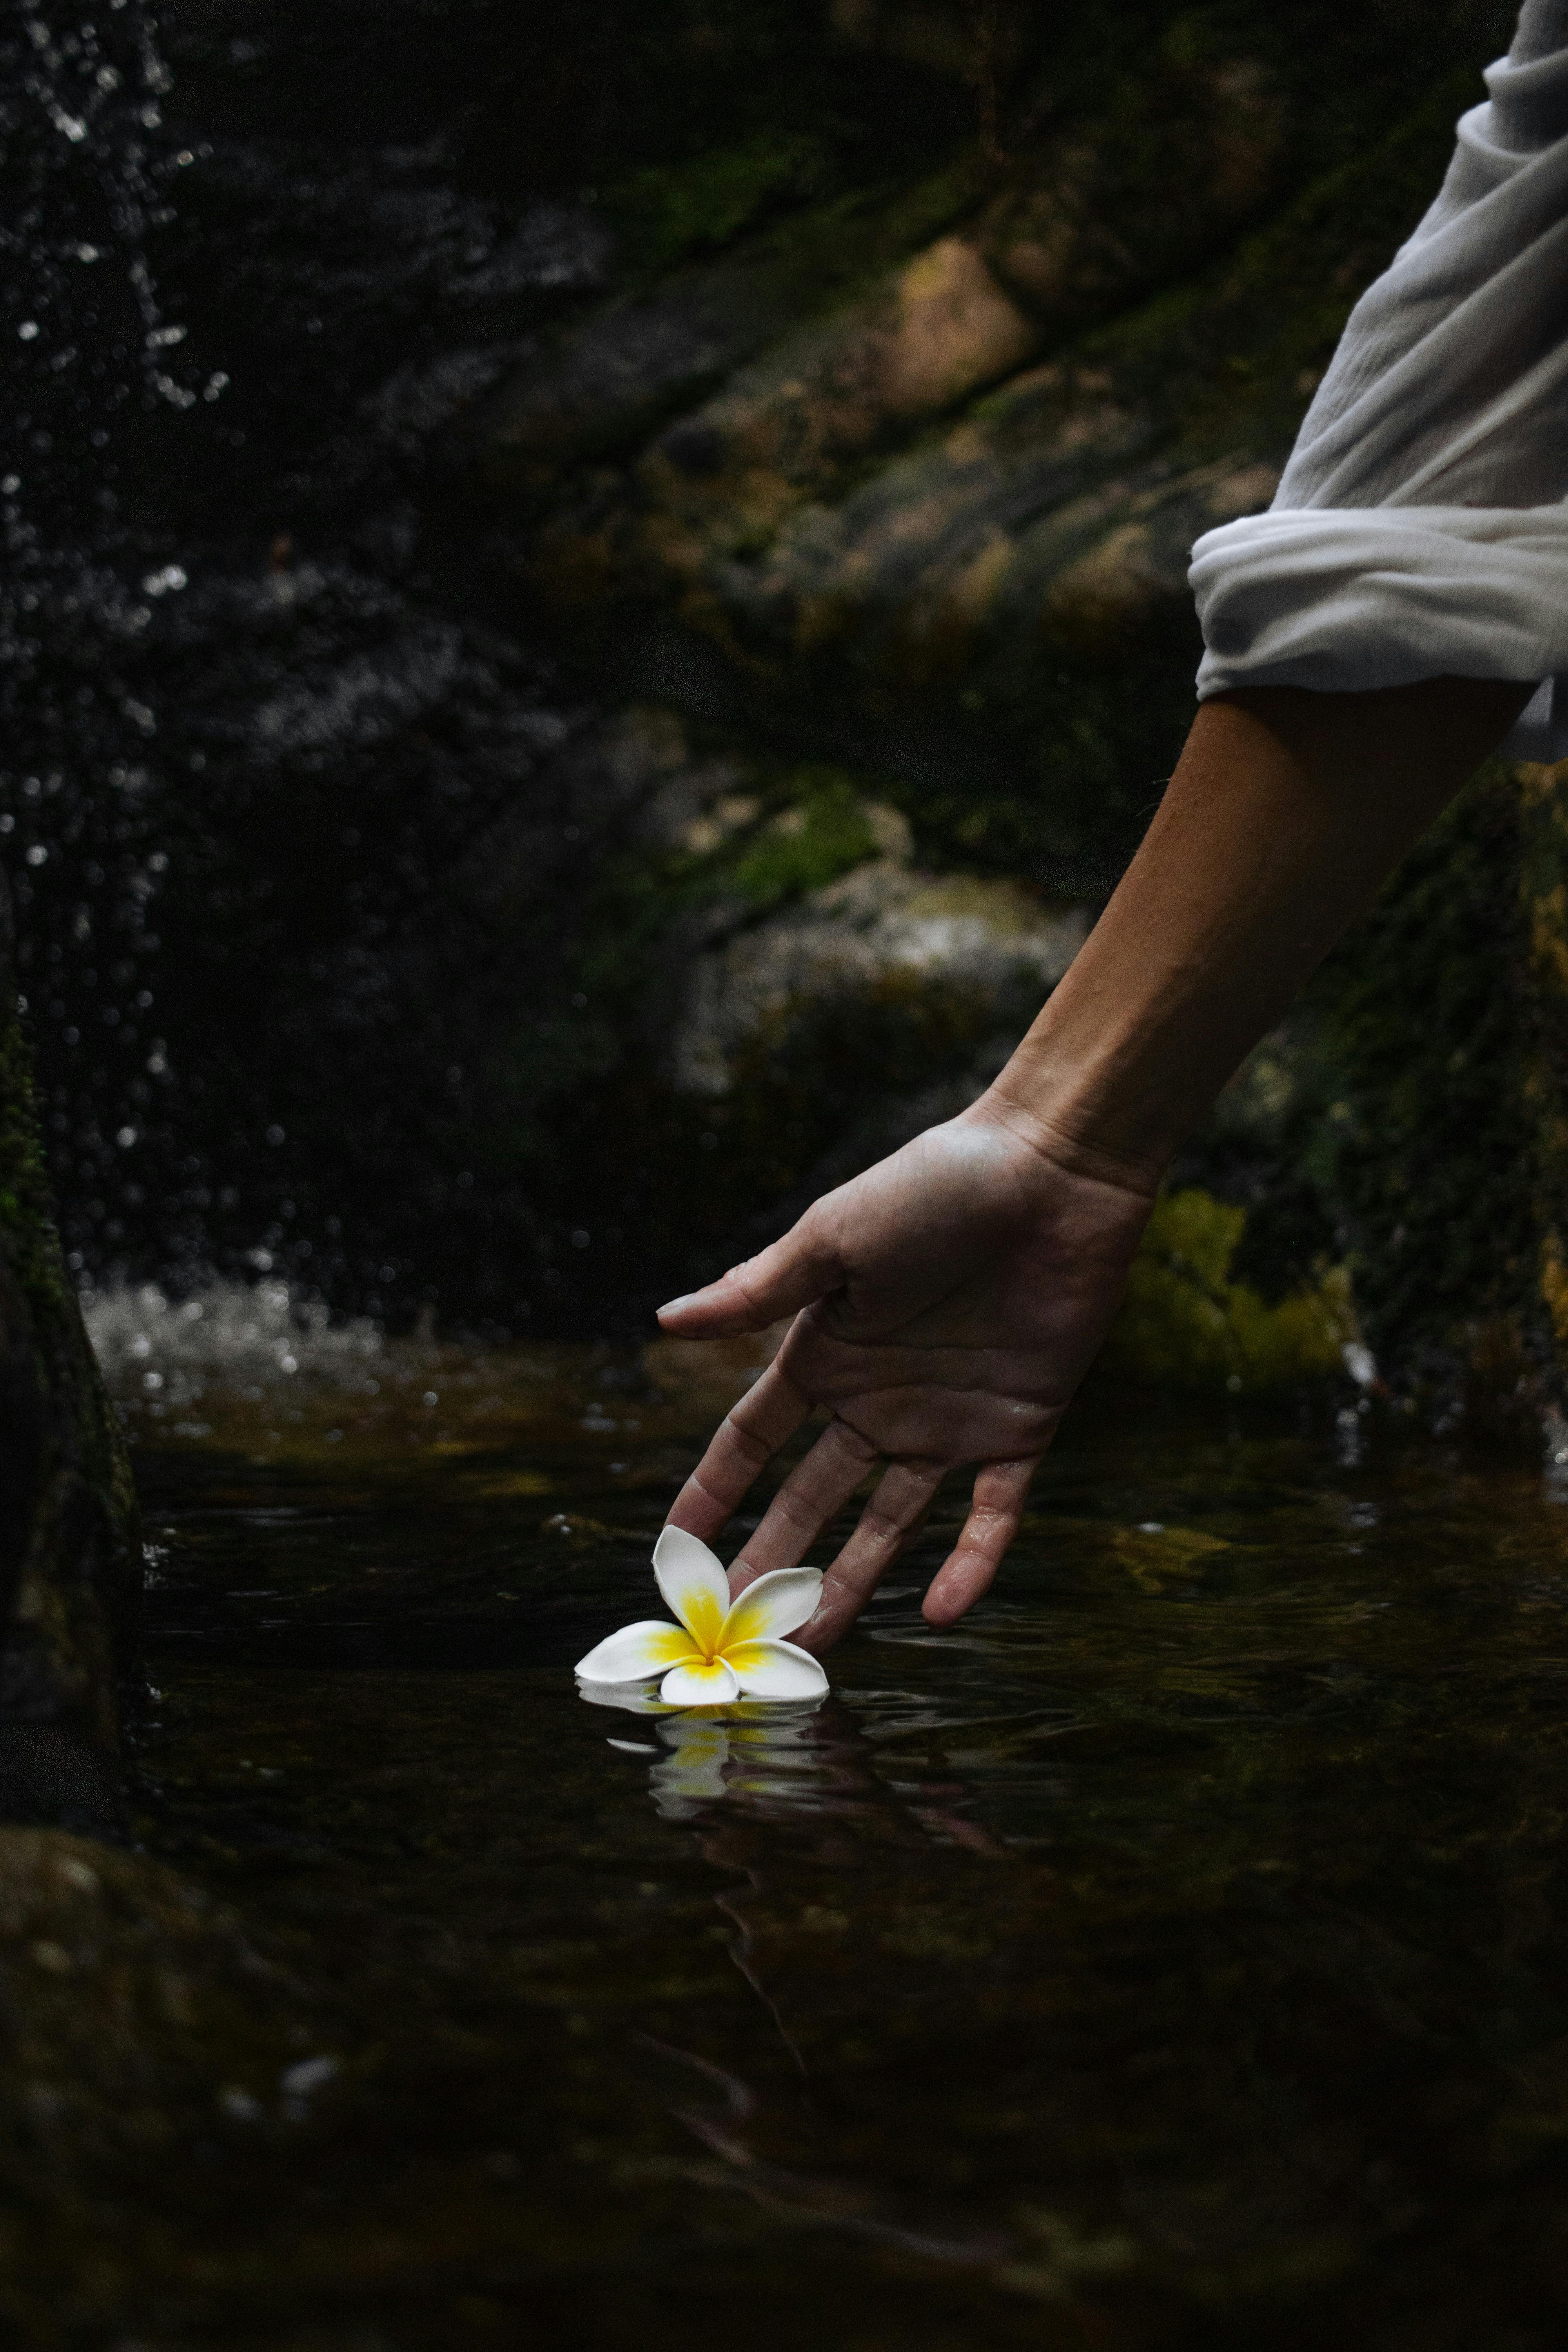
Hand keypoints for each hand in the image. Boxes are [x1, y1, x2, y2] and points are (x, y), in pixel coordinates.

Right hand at [655, 1102, 1155, 1651]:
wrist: (1052, 1171)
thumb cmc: (937, 1184)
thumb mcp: (833, 1236)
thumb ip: (758, 1290)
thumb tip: (665, 1321)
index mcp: (829, 1351)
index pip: (755, 1438)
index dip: (716, 1491)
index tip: (676, 1549)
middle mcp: (880, 1398)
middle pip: (813, 1497)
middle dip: (773, 1559)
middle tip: (737, 1627)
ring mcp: (949, 1420)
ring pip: (891, 1523)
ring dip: (855, 1579)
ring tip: (817, 1640)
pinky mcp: (1019, 1428)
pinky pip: (994, 1515)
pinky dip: (972, 1564)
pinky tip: (940, 1612)